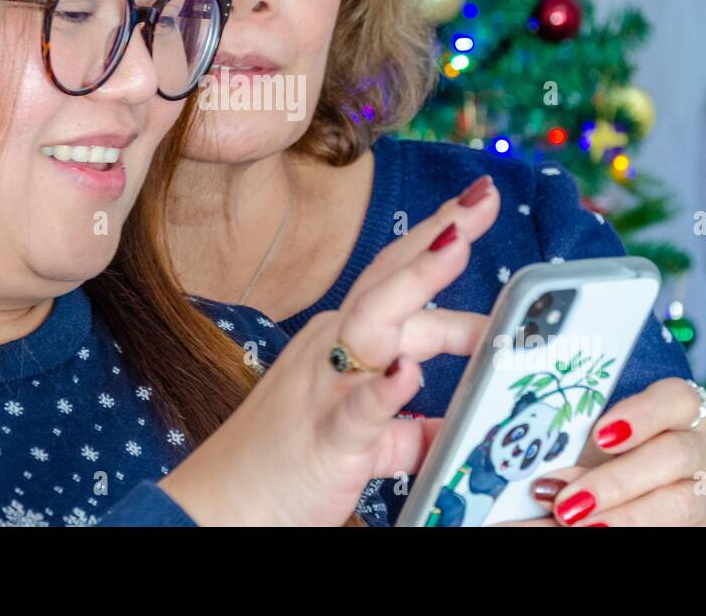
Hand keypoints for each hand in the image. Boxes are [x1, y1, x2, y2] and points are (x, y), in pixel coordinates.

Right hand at [159, 176, 500, 525]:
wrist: (222, 509)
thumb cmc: (286, 468)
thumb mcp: (362, 438)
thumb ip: (408, 426)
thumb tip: (458, 426)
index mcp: (342, 342)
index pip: (397, 283)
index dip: (438, 244)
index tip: (478, 208)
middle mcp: (332, 349)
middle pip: (388, 279)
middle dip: (437, 235)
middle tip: (484, 196)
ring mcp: (325, 386)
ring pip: (372, 322)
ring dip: (416, 283)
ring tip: (458, 247)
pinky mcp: (326, 438)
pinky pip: (357, 410)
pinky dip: (384, 390)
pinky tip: (409, 371)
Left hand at [512, 377, 705, 526]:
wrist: (663, 518)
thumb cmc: (622, 465)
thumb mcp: (603, 444)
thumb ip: (571, 434)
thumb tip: (501, 426)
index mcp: (680, 412)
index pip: (675, 398)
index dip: (639, 414)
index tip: (600, 434)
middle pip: (674, 456)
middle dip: (615, 481)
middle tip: (565, 502)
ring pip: (679, 504)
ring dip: (622, 516)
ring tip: (572, 524)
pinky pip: (674, 536)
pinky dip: (624, 534)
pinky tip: (583, 536)